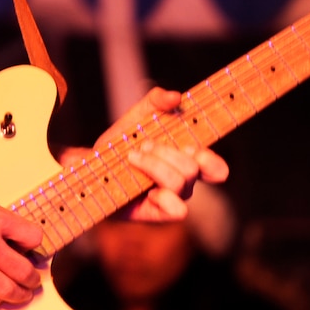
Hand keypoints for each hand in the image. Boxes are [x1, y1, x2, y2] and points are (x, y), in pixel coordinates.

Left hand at [93, 86, 228, 221]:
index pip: (216, 169)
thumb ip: (156, 101)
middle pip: (192, 169)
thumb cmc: (122, 143)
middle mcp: (184, 182)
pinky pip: (178, 211)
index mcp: (187, 161)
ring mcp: (172, 199)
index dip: (209, 158)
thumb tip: (175, 96)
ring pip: (180, 183)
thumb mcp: (138, 116)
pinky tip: (144, 188)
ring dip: (154, 165)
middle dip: (165, 152)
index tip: (188, 146)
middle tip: (144, 145)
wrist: (92, 165)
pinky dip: (163, 197)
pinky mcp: (157, 213)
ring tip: (133, 157)